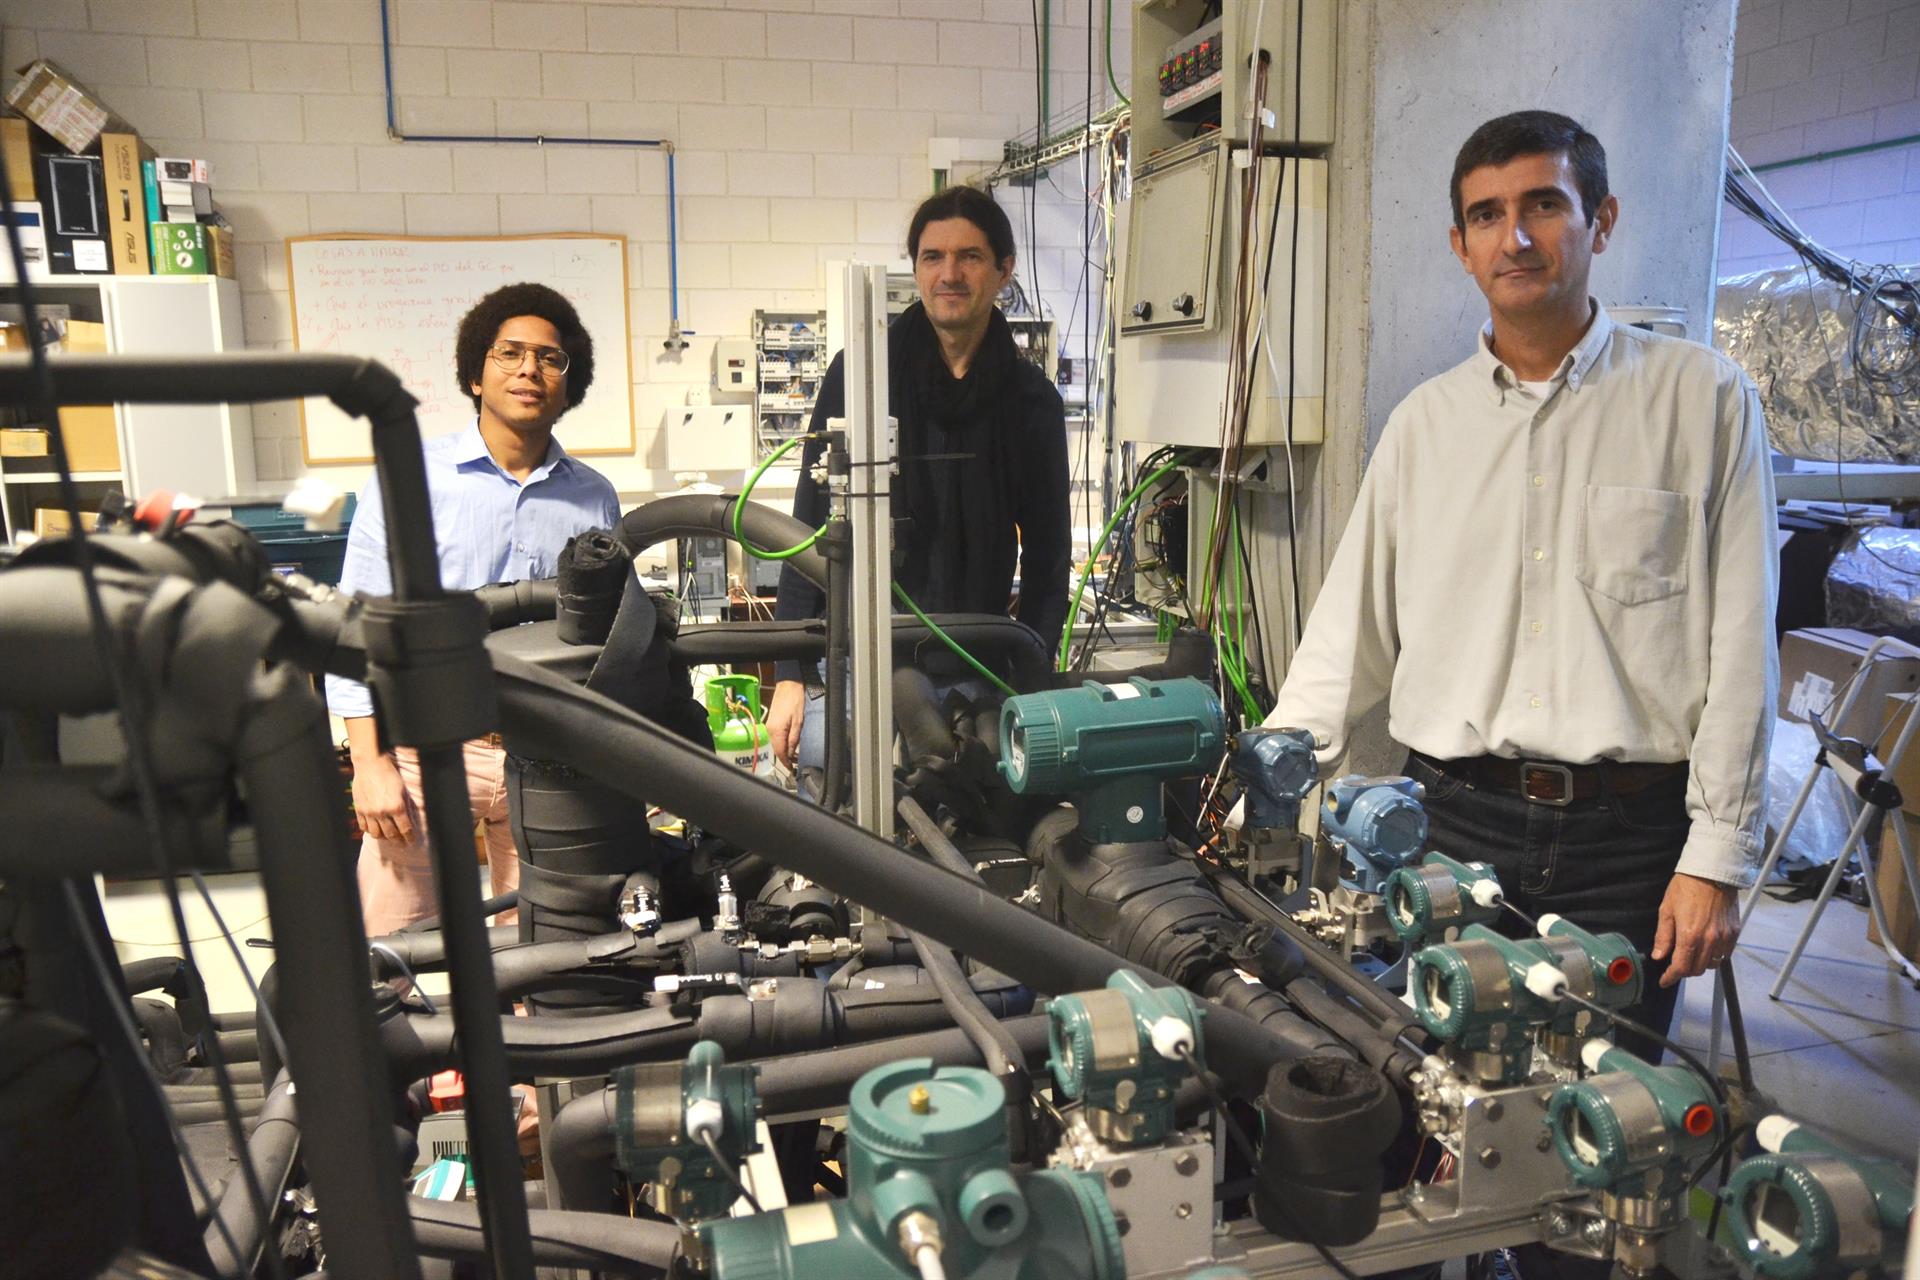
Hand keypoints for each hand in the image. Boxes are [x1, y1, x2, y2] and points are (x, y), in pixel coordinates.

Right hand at [351, 749, 414, 842]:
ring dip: (383, 837)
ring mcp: (369, 812)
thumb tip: (411, 822)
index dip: (410, 838)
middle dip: (398, 841)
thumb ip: (407, 808)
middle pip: (391, 835)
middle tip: (402, 843)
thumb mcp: (403, 791)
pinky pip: (364, 827)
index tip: (411, 841)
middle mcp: (382, 812)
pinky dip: (369, 830)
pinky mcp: (359, 809)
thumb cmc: (389, 775)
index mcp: (396, 807)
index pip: (405, 829)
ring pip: (376, 834)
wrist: (370, 765)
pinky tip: (375, 829)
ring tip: (388, 836)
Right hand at [767, 680, 808, 768]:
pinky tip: (790, 744)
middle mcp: (769, 730)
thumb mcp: (799, 722)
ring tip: (795, 756)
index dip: (786, 763)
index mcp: (775, 732)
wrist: (789, 685)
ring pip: (776, 745)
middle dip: (786, 758)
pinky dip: (782, 743)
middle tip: (797, 764)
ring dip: (784, 751)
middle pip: (777, 750)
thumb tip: (791, 754)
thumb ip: (794, 739)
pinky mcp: (771, 723)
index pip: (780, 753)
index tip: (793, 770)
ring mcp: (769, 726)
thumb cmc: (795, 700)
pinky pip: (776, 738)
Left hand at [1652, 872, 1739, 986]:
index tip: (1665, 981)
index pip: (1681, 967)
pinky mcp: (1734, 932)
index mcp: (1689, 936)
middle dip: (1684, 971)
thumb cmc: (1686, 887)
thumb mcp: (1666, 910)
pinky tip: (1706, 948)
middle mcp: (1709, 940)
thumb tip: (1658, 956)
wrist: (1712, 872)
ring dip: (1700, 964)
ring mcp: (1724, 937)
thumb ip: (1663, 937)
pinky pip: (1725, 953)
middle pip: (1697, 969)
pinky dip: (1715, 956)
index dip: (1671, 977)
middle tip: (1676, 965)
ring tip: (1691, 956)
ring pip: (1712, 964)